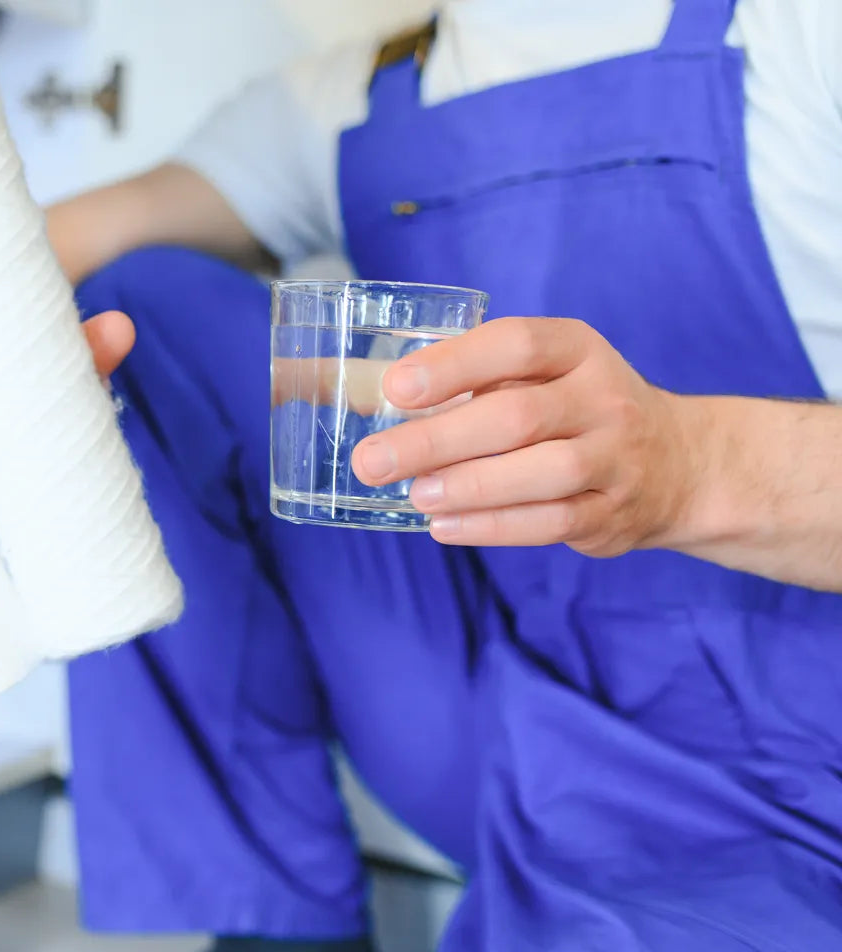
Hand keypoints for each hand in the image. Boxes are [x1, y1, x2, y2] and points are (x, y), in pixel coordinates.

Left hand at [351, 317, 696, 556]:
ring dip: (470, 486)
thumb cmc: (574, 411)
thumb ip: (464, 380)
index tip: (396, 388)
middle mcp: (603, 397)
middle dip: (437, 439)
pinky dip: (492, 527)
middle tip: (373, 459)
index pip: (516, 344)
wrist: (679, 463)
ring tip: (415, 495)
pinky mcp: (613, 512)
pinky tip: (444, 527)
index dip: (454, 364)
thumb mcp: (539, 376)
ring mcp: (615, 457)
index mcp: (576, 350)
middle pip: (517, 416)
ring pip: (542, 472)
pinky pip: (551, 522)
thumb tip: (352, 387)